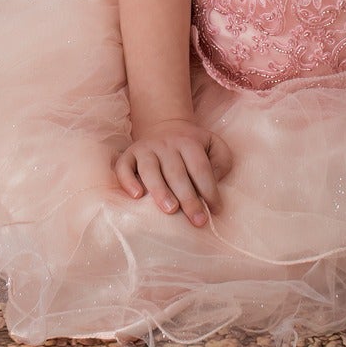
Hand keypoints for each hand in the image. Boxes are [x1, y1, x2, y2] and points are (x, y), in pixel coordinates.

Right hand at [112, 116, 232, 225]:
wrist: (165, 125)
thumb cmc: (192, 146)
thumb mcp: (214, 146)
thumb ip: (221, 162)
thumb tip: (215, 182)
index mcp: (189, 143)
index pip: (200, 168)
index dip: (209, 190)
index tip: (216, 211)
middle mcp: (166, 144)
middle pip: (177, 173)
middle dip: (188, 198)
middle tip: (197, 220)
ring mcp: (146, 149)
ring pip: (150, 170)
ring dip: (160, 190)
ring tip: (170, 210)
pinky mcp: (129, 154)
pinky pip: (124, 167)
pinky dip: (128, 181)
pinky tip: (137, 196)